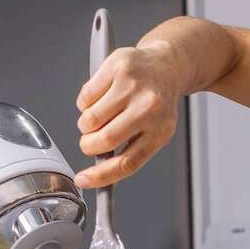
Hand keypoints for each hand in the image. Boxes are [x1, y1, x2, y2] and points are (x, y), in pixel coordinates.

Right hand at [75, 42, 180, 187]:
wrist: (166, 68)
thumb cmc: (156, 104)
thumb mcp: (154, 132)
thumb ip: (130, 151)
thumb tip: (98, 173)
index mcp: (160, 131)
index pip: (127, 162)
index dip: (101, 176)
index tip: (83, 180)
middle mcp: (149, 108)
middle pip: (105, 140)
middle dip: (89, 145)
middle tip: (91, 141)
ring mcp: (133, 87)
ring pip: (90, 119)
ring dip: (87, 124)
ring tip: (101, 116)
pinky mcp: (117, 68)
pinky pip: (85, 97)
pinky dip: (86, 103)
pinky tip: (102, 97)